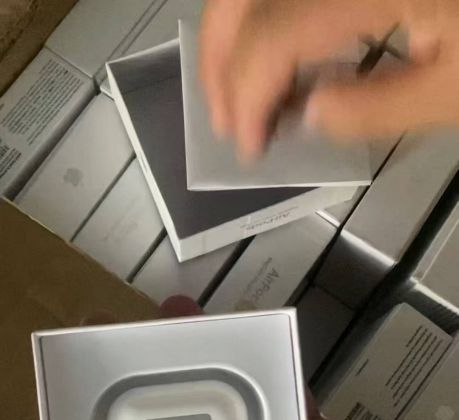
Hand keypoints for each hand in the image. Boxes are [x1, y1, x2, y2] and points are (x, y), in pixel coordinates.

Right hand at [200, 0, 458, 158]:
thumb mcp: (455, 92)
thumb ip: (373, 108)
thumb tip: (307, 114)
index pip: (273, 36)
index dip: (246, 95)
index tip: (248, 147)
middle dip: (220, 60)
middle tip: (223, 119)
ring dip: (234, 33)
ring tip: (239, 89)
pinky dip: (269, 17)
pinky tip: (280, 55)